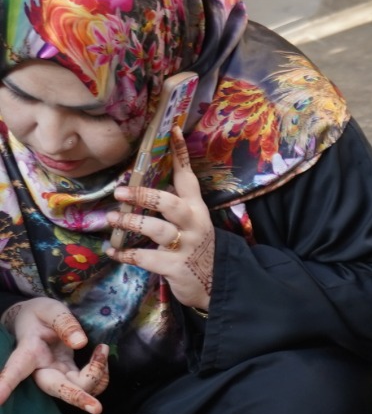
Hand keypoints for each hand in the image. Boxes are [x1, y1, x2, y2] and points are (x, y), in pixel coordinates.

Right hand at [0, 297, 109, 412]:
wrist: (39, 321)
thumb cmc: (40, 314)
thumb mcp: (50, 310)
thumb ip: (64, 323)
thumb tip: (81, 343)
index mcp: (28, 352)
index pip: (15, 369)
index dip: (6, 383)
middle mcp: (41, 369)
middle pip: (57, 389)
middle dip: (77, 398)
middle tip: (97, 409)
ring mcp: (56, 375)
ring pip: (79, 388)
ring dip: (98, 374)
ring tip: (102, 349)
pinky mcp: (70, 376)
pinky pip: (91, 385)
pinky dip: (102, 375)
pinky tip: (101, 357)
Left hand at [105, 128, 215, 312]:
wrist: (216, 283)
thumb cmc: (195, 248)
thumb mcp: (191, 224)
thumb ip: (173, 207)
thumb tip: (141, 187)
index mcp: (196, 209)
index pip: (187, 177)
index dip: (180, 154)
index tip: (173, 130)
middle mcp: (193, 224)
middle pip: (169, 203)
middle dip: (143, 196)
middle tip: (120, 193)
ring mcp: (185, 246)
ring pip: (156, 229)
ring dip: (131, 223)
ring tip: (113, 218)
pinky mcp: (175, 267)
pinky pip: (145, 258)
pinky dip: (125, 254)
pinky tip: (113, 251)